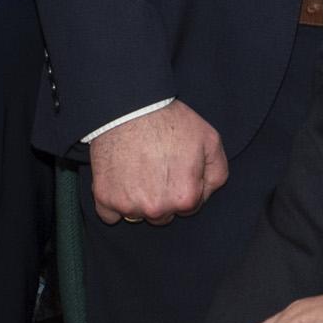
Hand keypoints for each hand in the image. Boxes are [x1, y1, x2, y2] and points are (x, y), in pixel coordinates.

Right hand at [88, 101, 227, 224]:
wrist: (130, 107)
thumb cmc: (171, 121)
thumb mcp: (210, 141)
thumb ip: (217, 174)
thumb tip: (206, 193)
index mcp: (185, 199)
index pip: (189, 208)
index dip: (184, 187)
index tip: (175, 168)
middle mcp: (157, 209)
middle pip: (163, 215)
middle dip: (162, 197)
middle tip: (156, 168)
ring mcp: (128, 206)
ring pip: (137, 215)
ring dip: (138, 201)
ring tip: (137, 170)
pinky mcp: (104, 198)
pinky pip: (109, 216)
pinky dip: (113, 203)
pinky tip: (119, 181)